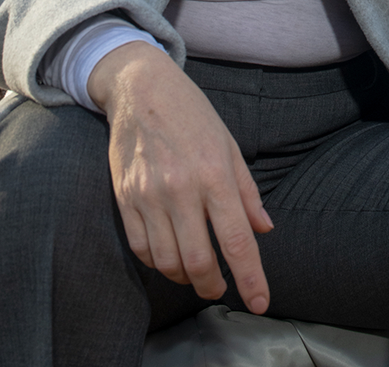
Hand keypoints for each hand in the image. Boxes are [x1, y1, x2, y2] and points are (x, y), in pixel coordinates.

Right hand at [88, 41, 273, 310]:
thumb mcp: (229, 144)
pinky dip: (158, 262)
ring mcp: (149, 194)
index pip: (236, 239)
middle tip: (220, 289)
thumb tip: (263, 229)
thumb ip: (247, 191)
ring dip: (185, 277)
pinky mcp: (124, 197)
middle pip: (199, 261)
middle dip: (213, 287)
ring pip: (167, 261)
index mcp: (214, 173)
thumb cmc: (191, 114)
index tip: (259, 302)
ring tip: (196, 272)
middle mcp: (181, 187)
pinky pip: (141, 248)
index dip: (250, 278)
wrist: (141, 87)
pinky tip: (169, 255)